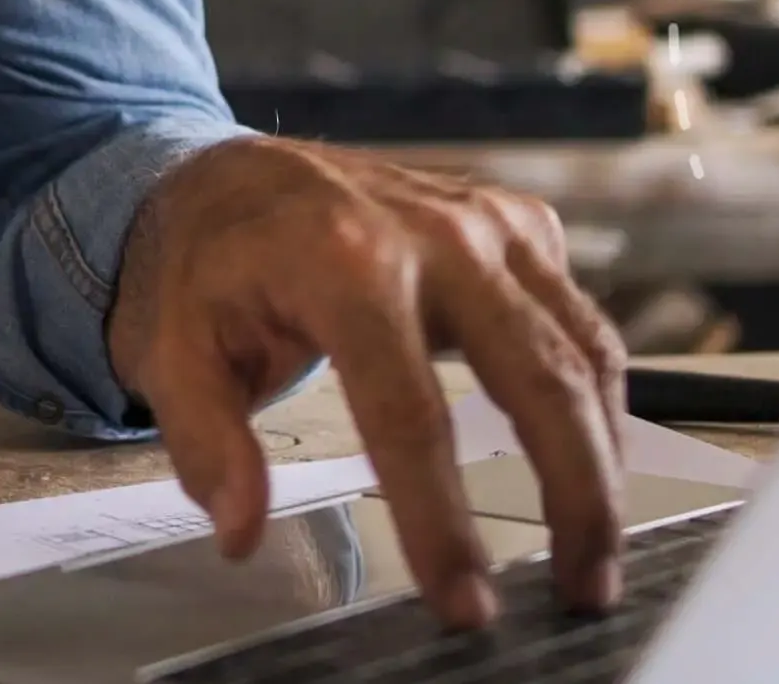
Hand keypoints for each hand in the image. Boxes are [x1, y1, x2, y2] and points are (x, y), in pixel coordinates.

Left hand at [108, 137, 630, 628]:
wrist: (231, 177)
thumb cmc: (206, 265)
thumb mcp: (172, 348)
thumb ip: (208, 442)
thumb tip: (241, 528)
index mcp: (345, 264)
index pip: (411, 416)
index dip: (442, 519)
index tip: (464, 600)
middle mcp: (435, 234)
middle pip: (539, 378)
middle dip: (576, 495)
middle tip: (584, 587)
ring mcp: (487, 221)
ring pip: (583, 348)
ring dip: (606, 456)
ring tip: (599, 548)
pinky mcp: (518, 223)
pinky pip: (580, 316)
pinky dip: (599, 395)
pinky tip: (593, 456)